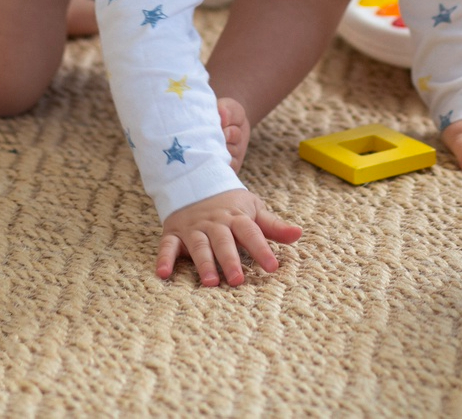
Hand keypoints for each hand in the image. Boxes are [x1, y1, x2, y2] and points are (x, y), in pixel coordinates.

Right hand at [156, 188, 301, 286]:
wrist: (194, 180)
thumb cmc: (230, 204)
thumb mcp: (253, 209)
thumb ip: (273, 226)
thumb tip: (299, 234)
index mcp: (236, 217)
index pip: (251, 233)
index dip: (262, 249)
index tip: (273, 267)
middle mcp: (215, 223)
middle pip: (224, 242)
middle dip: (231, 260)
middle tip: (239, 280)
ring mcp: (193, 228)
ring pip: (199, 246)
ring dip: (204, 263)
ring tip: (210, 282)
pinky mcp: (174, 233)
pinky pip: (168, 246)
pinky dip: (164, 259)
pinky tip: (163, 274)